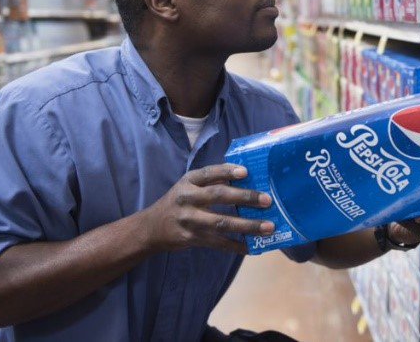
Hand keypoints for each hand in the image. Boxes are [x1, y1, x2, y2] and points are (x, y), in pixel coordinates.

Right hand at [143, 163, 273, 254]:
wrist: (151, 228)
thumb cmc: (177, 202)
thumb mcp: (187, 186)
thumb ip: (210, 182)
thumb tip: (244, 178)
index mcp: (188, 182)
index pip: (209, 173)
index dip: (227, 171)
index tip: (246, 172)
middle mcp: (188, 199)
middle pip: (219, 196)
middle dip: (245, 197)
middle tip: (267, 200)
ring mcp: (190, 220)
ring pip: (222, 223)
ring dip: (247, 226)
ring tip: (268, 227)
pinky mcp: (192, 238)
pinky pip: (218, 243)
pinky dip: (236, 246)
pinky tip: (251, 248)